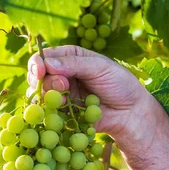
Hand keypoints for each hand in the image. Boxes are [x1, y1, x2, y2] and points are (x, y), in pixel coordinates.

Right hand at [26, 45, 153, 139]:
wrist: (130, 112)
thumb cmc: (119, 84)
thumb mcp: (99, 68)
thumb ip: (74, 64)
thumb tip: (47, 63)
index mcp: (71, 57)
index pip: (45, 56)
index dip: (38, 63)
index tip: (40, 71)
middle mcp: (63, 74)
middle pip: (38, 76)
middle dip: (45, 81)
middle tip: (63, 85)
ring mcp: (62, 94)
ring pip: (40, 94)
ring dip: (48, 96)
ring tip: (65, 100)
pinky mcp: (64, 112)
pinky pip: (48, 112)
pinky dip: (50, 112)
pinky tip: (63, 111)